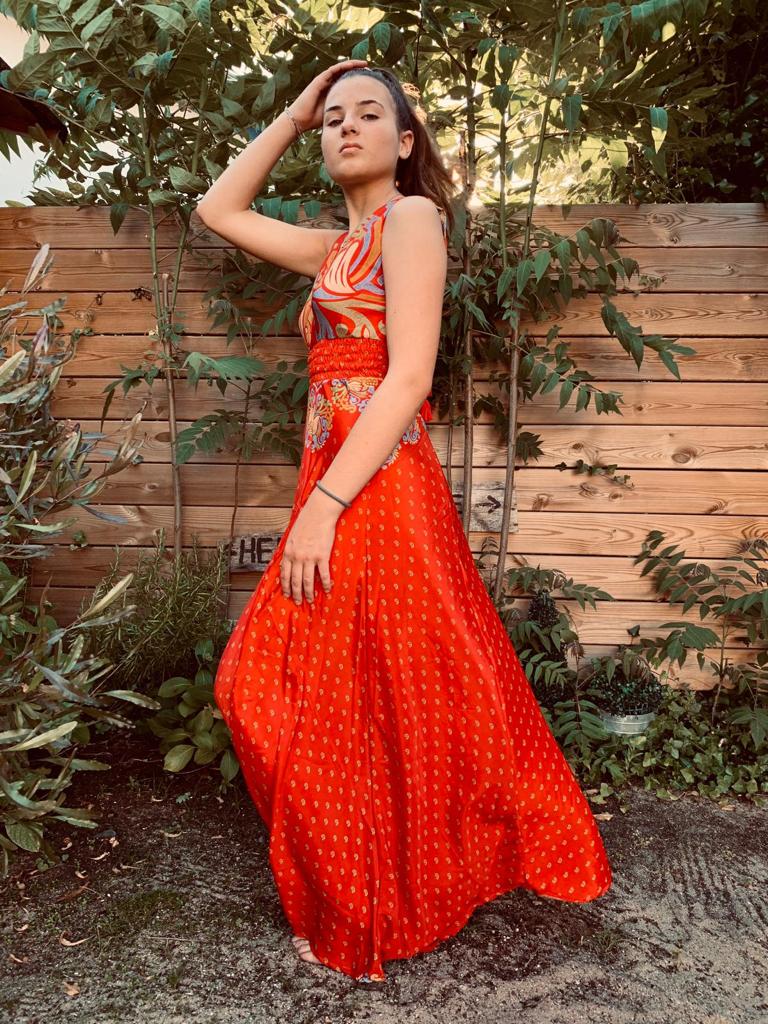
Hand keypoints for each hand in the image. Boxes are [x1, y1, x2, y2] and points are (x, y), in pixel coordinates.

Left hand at [279, 488, 343, 604]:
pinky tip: (327, 590)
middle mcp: (297, 557)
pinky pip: (323, 575)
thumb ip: (290, 549)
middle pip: (295, 581)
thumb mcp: (292, 536)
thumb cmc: (306, 521)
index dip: (285, 586)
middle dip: (296, 594)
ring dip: (308, 593)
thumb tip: (289, 559)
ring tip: (310, 601)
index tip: (287, 595)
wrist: (319, 512)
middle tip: (298, 602)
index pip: (284, 574)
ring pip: (308, 581)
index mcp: (288, 552)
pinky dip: (326, 584)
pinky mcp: (322, 556)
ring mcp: (309, 558)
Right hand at [286, 59, 369, 132]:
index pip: (347, 80)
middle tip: (371, 68)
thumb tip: (357, 118)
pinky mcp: (319, 79)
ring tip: (364, 63)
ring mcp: (324, 80)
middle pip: (345, 72)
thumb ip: (343, 111)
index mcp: (332, 90)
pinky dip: (342, 66)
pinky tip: (351, 64)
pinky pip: (333, 70)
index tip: (371, 79)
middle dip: (358, 69)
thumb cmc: (315, 119)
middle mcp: (328, 83)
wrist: (300, 119)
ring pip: (340, 68)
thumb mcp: (334, 113)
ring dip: (353, 64)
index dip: (358, 78)